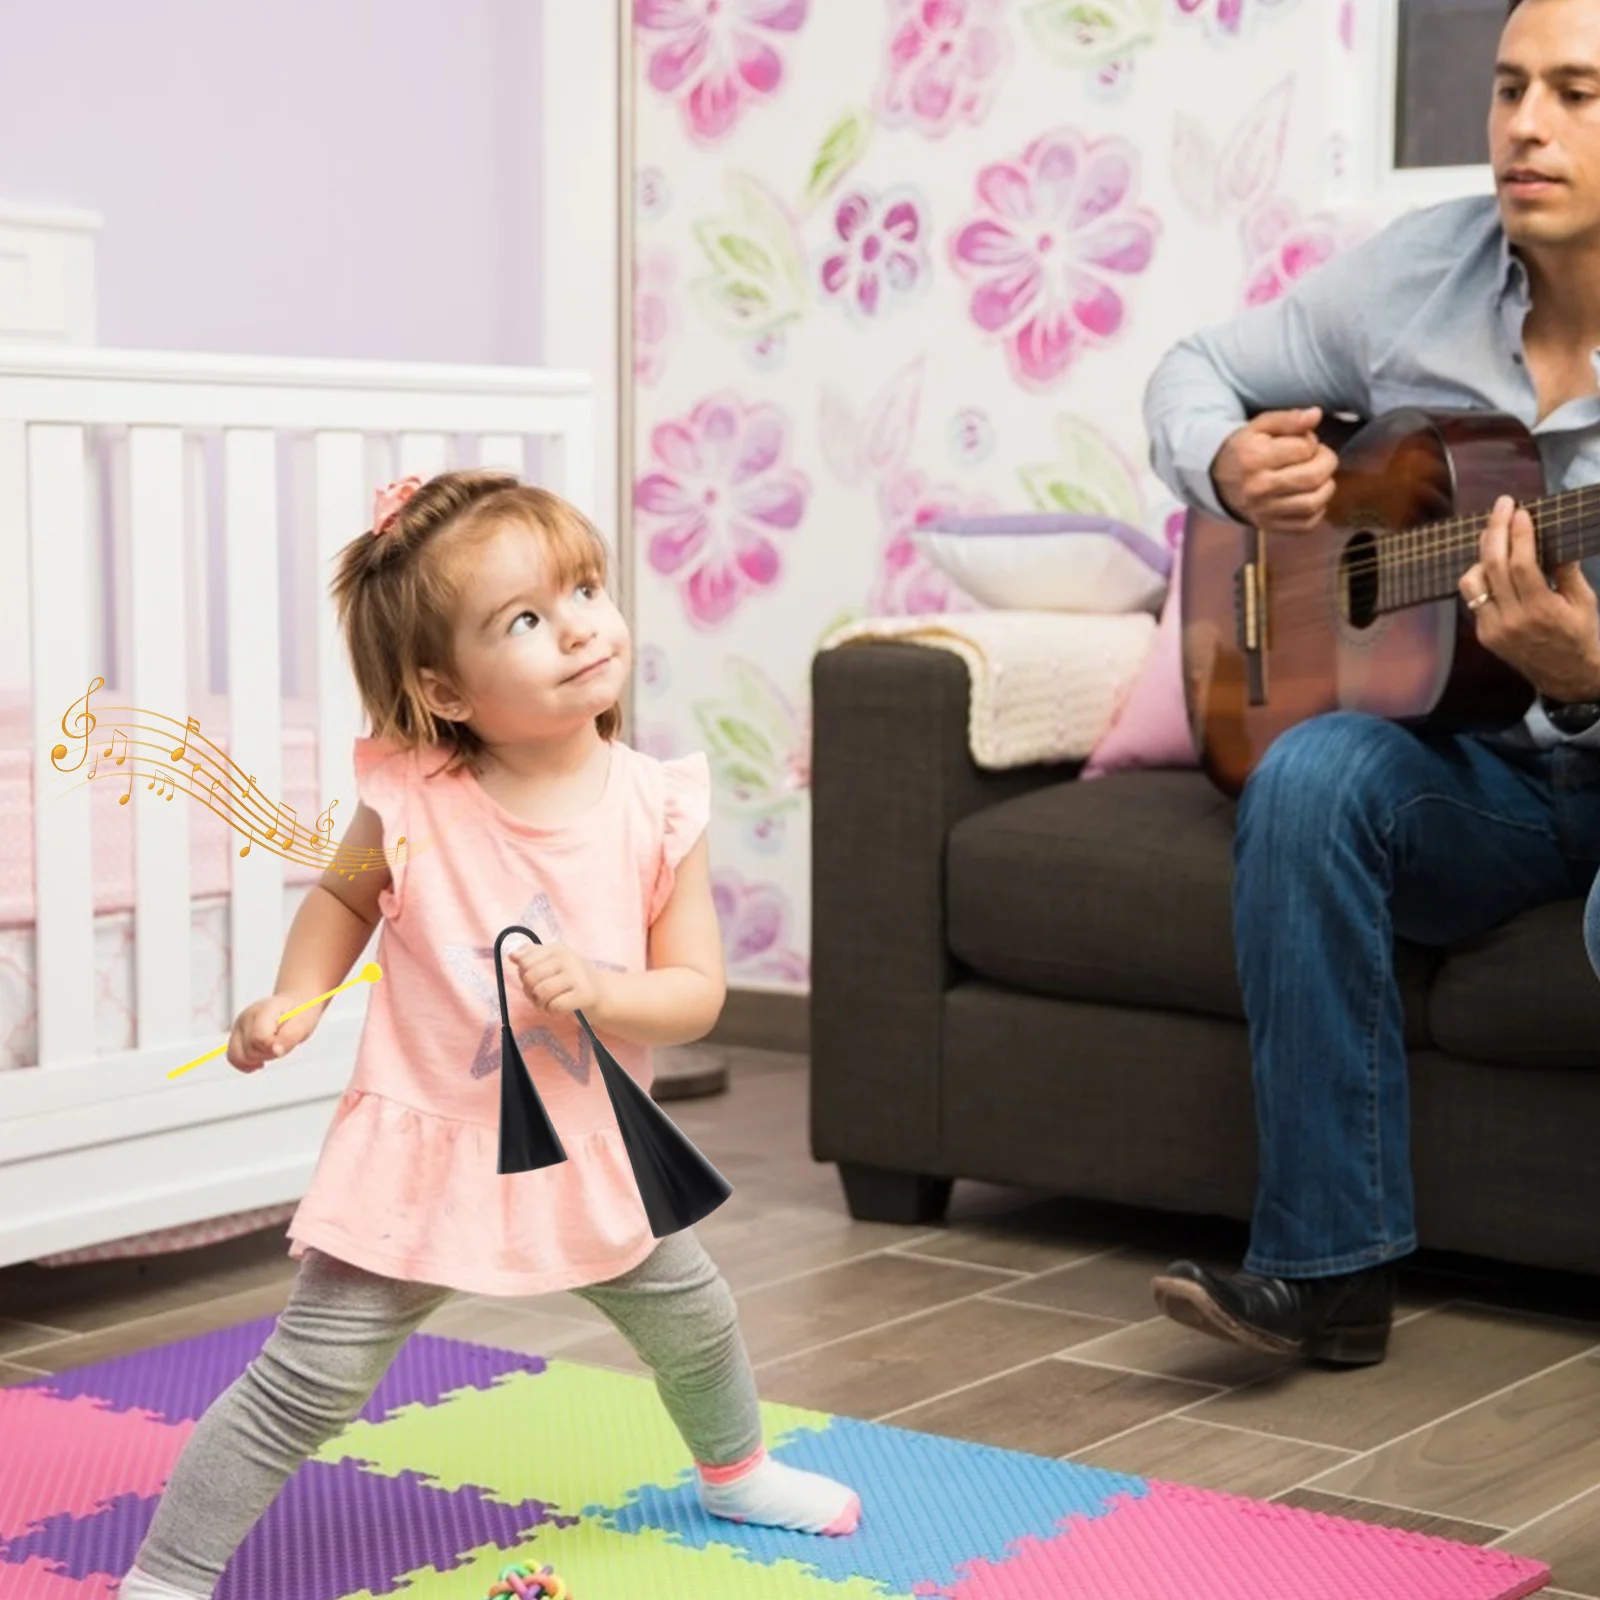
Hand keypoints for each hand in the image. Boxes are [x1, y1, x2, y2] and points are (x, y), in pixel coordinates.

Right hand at [227, 994, 317, 1073]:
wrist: (293, 1006)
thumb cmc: (298, 1014)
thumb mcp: (303, 1024)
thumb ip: (290, 1037)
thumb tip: (276, 1051)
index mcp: (264, 1009)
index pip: (259, 1037)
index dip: (272, 1047)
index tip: (283, 1044)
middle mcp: (246, 1016)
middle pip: (249, 1051)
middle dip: (268, 1053)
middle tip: (280, 1043)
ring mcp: (238, 1026)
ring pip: (238, 1057)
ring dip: (259, 1058)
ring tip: (271, 1047)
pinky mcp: (235, 1036)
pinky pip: (233, 1058)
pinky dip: (248, 1064)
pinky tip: (261, 1059)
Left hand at [510, 942, 607, 1017]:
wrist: (604, 994)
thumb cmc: (573, 980)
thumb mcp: (553, 963)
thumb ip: (531, 957)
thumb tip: (511, 955)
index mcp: (557, 948)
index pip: (524, 960)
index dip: (524, 974)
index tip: (536, 979)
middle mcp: (567, 958)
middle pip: (530, 977)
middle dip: (531, 991)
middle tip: (543, 995)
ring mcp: (577, 975)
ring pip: (541, 992)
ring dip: (542, 1004)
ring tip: (550, 1003)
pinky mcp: (584, 994)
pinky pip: (554, 1006)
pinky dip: (553, 1012)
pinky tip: (561, 1009)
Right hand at [1211, 407, 1339, 533]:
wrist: (1218, 480)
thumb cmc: (1245, 448)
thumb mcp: (1260, 426)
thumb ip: (1288, 418)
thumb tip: (1316, 414)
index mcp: (1254, 458)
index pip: (1304, 449)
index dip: (1312, 442)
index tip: (1304, 442)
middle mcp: (1257, 487)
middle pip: (1312, 477)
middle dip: (1326, 463)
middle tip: (1321, 457)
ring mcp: (1263, 510)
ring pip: (1313, 503)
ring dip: (1326, 487)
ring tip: (1319, 476)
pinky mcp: (1269, 526)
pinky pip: (1306, 524)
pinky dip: (1317, 510)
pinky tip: (1310, 496)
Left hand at [1460, 495, 1599, 699]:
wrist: (1567, 676)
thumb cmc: (1580, 633)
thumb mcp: (1583, 600)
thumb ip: (1566, 569)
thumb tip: (1552, 534)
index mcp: (1542, 610)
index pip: (1521, 564)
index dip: (1519, 534)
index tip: (1521, 511)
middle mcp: (1512, 620)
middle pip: (1492, 566)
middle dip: (1495, 530)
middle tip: (1501, 505)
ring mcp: (1493, 629)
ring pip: (1471, 583)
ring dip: (1481, 555)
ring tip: (1495, 536)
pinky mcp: (1484, 635)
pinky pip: (1473, 599)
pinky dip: (1480, 578)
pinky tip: (1492, 565)